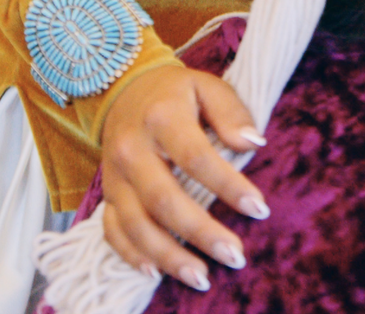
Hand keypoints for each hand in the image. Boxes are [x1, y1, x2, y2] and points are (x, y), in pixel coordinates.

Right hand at [100, 63, 267, 289]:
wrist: (123, 90)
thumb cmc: (176, 92)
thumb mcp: (208, 86)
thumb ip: (231, 113)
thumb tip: (254, 143)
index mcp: (161, 118)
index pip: (196, 158)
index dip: (228, 186)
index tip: (259, 208)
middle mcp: (131, 150)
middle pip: (163, 199)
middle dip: (200, 232)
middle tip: (235, 255)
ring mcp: (113, 175)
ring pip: (135, 224)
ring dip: (168, 255)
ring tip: (201, 277)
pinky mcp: (106, 193)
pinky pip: (111, 230)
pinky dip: (131, 254)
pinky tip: (156, 273)